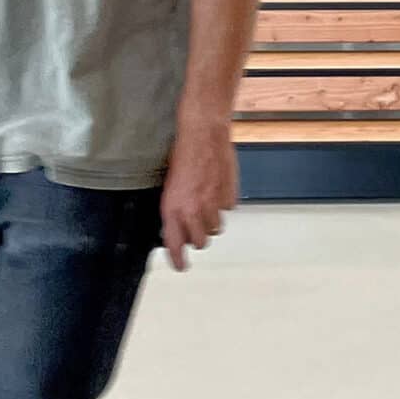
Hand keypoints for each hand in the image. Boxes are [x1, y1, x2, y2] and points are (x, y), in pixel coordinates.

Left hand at [160, 115, 238, 270]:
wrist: (203, 132)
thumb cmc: (184, 152)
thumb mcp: (170, 185)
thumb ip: (175, 208)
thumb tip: (178, 224)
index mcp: (172, 208)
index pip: (175, 245)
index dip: (179, 260)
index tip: (181, 266)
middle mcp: (192, 210)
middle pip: (200, 242)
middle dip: (198, 236)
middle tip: (196, 225)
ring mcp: (212, 204)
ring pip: (216, 228)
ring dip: (212, 219)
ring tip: (207, 202)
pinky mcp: (228, 196)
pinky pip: (228, 209)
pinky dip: (224, 202)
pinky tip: (217, 188)